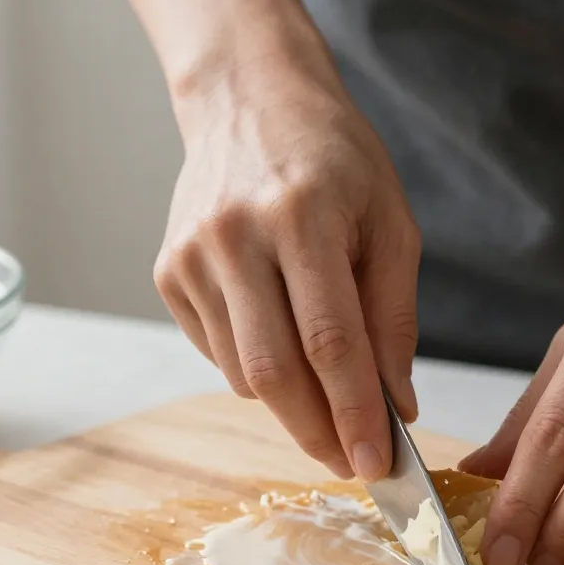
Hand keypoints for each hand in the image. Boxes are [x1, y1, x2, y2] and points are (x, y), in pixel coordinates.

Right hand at [154, 52, 419, 481]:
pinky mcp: (168, 273)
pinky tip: (282, 340)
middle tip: (350, 464)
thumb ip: (393, 318)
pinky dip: (259, 371)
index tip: (376, 464)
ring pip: (244, 373)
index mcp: (301, 217)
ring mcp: (191, 257)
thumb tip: (395, 406)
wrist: (249, 100)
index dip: (354, 414)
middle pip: (275, 372)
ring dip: (292, 404)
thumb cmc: (335, 161)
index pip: (330, 343)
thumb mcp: (390, 225)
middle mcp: (234, 237)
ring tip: (328, 395)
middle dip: (318, 433)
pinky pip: (219, 353)